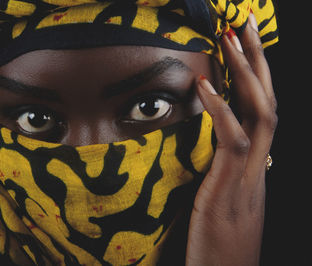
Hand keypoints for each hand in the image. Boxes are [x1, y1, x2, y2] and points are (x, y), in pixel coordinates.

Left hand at [186, 14, 277, 265]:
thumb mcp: (224, 189)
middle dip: (257, 57)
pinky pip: (233, 139)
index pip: (260, 105)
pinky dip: (220, 109)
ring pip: (261, 110)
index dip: (254, 72)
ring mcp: (250, 170)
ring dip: (248, 71)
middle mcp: (260, 158)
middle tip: (244, 21)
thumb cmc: (220, 233)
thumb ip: (225, 162)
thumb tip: (220, 138)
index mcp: (255, 157)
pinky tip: (203, 84)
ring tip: (232, 37)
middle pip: (266, 97)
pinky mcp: (233, 183)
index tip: (241, 42)